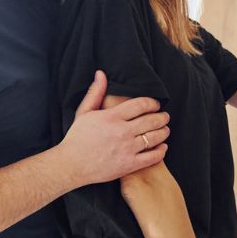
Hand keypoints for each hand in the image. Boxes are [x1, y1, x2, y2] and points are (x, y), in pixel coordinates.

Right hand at [57, 70, 170, 185]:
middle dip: (162, 117)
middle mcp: (122, 131)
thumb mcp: (84, 112)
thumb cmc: (77, 138)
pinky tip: (162, 147)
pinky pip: (152, 157)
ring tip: (165, 130)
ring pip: (155, 137)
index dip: (153, 103)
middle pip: (152, 120)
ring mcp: (127, 149)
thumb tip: (101, 73)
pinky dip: (161, 151)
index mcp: (112, 117)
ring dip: (164, 132)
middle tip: (165, 116)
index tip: (156, 105)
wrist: (71, 165)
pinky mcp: (129, 165)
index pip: (141, 104)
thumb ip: (95, 92)